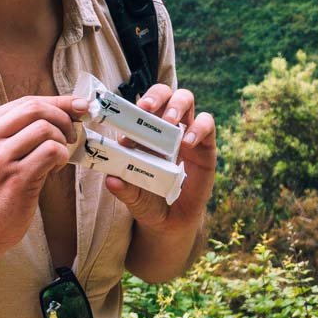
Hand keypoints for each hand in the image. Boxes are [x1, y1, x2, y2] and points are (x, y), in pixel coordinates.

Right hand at [0, 94, 89, 256]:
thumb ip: (24, 129)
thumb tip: (70, 108)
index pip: (26, 101)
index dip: (59, 102)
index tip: (80, 106)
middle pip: (36, 109)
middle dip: (63, 118)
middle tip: (72, 135)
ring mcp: (0, 159)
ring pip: (45, 129)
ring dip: (62, 141)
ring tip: (58, 157)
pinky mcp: (16, 178)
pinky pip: (50, 152)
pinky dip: (61, 156)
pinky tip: (54, 169)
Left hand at [105, 85, 216, 233]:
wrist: (172, 223)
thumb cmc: (148, 203)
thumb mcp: (133, 198)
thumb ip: (124, 189)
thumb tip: (111, 179)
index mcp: (143, 134)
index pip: (139, 109)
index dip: (132, 110)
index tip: (123, 121)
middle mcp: (165, 129)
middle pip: (165, 94)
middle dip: (156, 95)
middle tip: (147, 107)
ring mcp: (186, 134)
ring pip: (186, 100)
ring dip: (176, 105)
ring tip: (169, 121)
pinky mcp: (206, 146)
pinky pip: (207, 124)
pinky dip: (198, 127)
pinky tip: (187, 142)